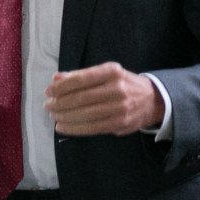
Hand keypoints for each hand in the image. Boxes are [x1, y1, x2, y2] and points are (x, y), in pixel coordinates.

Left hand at [45, 63, 163, 137]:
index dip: (62, 86)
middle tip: (47, 105)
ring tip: (53, 116)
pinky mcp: (119, 123)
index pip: (81, 79)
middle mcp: (117, 88)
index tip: (48, 91)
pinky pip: (92, 128)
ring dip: (64, 116)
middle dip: (60, 103)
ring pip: (85, 114)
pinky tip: (62, 127)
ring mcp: (120, 108)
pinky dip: (74, 128)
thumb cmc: (123, 84)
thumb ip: (81, 75)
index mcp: (112, 71)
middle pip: (81, 98)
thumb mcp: (105, 73)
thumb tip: (56, 79)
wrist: (151, 100)